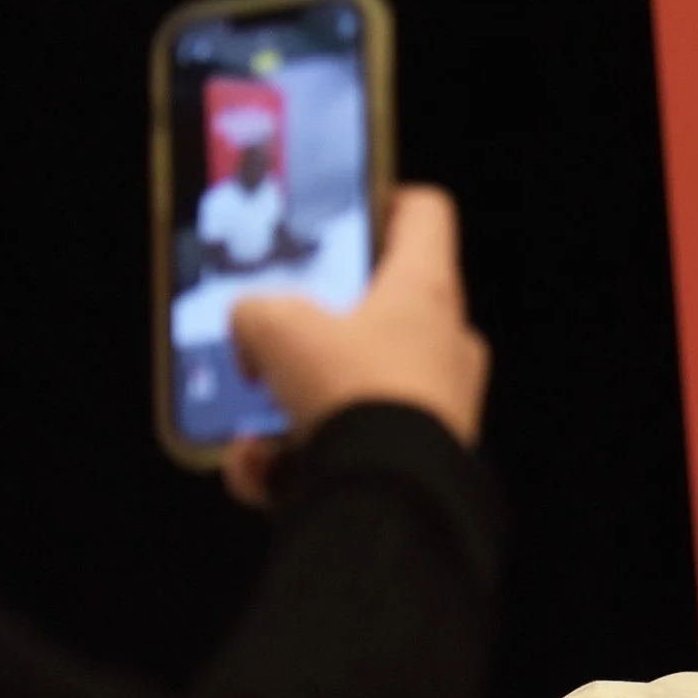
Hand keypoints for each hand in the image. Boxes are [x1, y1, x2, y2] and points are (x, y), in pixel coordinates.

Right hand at [222, 186, 489, 506]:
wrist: (393, 498)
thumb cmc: (353, 392)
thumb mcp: (276, 327)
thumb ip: (256, 311)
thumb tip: (254, 332)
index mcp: (426, 289)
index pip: (423, 215)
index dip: (384, 199)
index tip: (347, 209)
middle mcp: (446, 343)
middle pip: (383, 310)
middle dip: (320, 328)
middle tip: (272, 338)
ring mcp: (441, 405)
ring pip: (355, 390)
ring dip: (296, 407)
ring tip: (251, 430)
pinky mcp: (423, 461)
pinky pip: (353, 449)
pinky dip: (302, 462)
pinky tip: (260, 473)